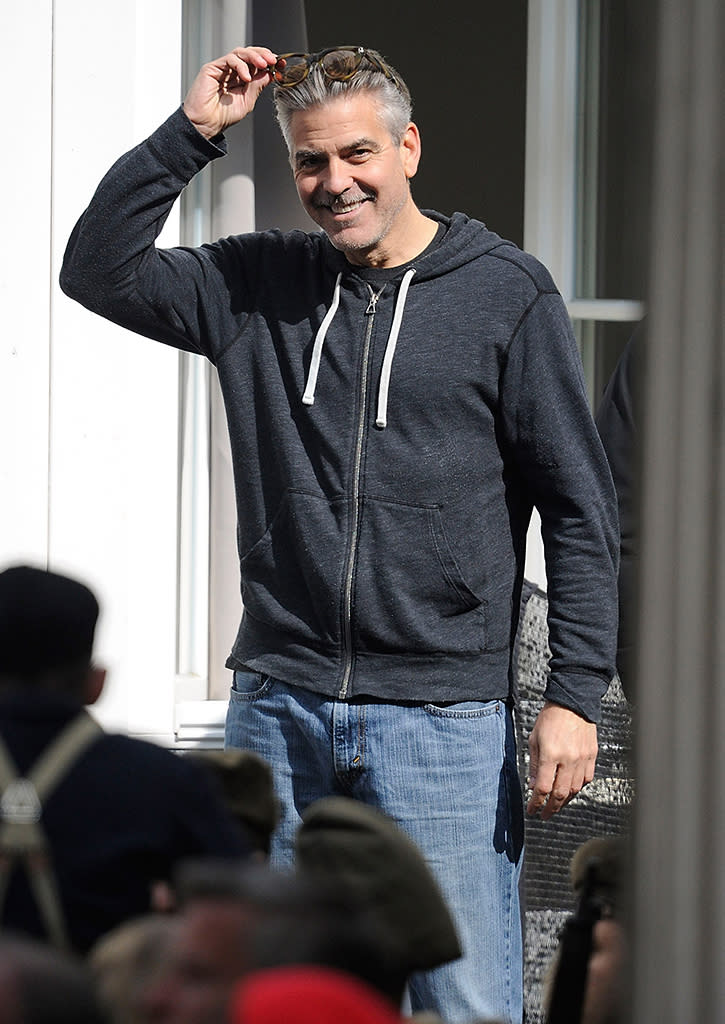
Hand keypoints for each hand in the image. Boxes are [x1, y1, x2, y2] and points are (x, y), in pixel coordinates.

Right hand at [183, 45, 277, 138]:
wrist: (206, 124)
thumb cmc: (223, 116)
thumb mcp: (248, 100)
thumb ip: (257, 86)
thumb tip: (271, 73)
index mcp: (242, 79)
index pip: (257, 65)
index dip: (269, 62)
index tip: (280, 64)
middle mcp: (232, 72)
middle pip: (249, 54)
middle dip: (263, 55)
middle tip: (274, 61)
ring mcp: (222, 68)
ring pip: (240, 53)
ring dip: (254, 56)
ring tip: (264, 64)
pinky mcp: (212, 68)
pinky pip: (229, 59)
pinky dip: (240, 65)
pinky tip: (246, 77)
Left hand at [527, 701, 596, 819]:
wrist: (573, 703)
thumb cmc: (550, 717)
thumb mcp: (534, 739)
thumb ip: (534, 764)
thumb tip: (533, 785)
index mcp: (551, 754)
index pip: (543, 788)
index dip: (536, 803)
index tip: (532, 810)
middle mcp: (568, 759)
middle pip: (559, 794)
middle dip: (550, 808)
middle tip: (544, 815)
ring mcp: (582, 759)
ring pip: (574, 789)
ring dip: (564, 801)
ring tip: (555, 805)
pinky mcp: (592, 756)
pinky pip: (586, 779)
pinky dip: (577, 788)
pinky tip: (570, 790)